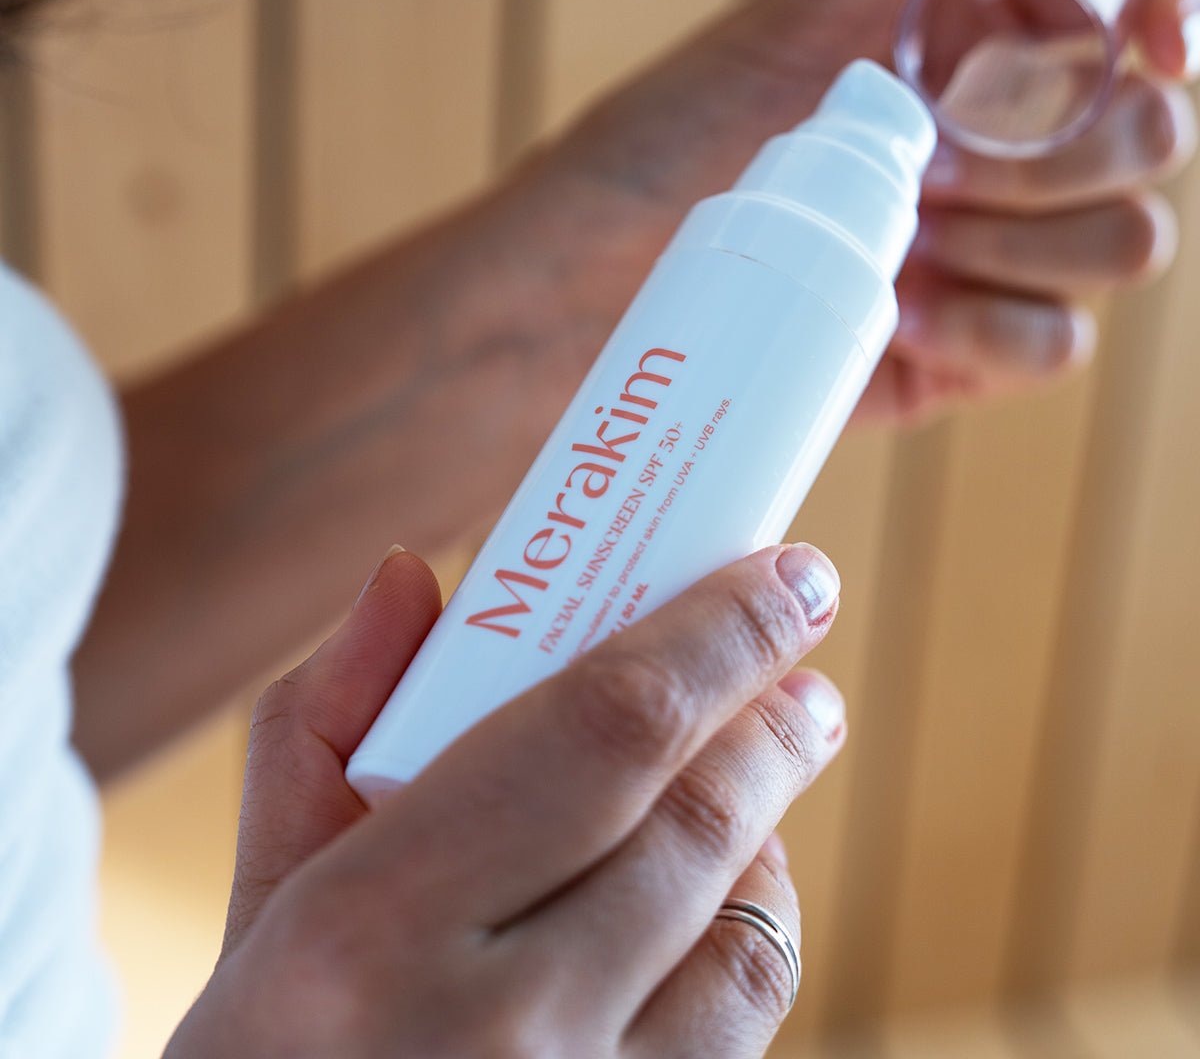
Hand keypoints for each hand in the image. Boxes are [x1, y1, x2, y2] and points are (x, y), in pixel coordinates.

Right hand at [165, 543, 845, 1057]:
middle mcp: (495, 1030)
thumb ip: (325, 718)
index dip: (720, 634)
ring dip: (771, 809)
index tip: (785, 574)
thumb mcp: (267, 893)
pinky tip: (720, 879)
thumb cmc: (279, 1056)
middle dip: (773, 711)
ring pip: (749, 924)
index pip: (607, 728)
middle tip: (798, 631)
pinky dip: (751, 918)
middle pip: (701, 818)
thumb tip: (410, 577)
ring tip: (766, 744)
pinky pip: (742, 1016)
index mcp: (370, 929)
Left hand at [509, 0, 1196, 425]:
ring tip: (912, 245)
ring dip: (1033, 242)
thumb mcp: (775, 34)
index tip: (1158, 36)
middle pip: (1143, 142)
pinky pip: (1052, 345)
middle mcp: (993, 159)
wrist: (589, 299)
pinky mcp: (956, 357)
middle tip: (944, 169)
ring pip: (1118, 246)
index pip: (1128, 19)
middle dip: (1073, 150)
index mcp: (968, 63)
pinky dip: (1001, 329)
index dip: (1174, 11)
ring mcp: (982, 261)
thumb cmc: (662, 154)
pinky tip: (912, 320)